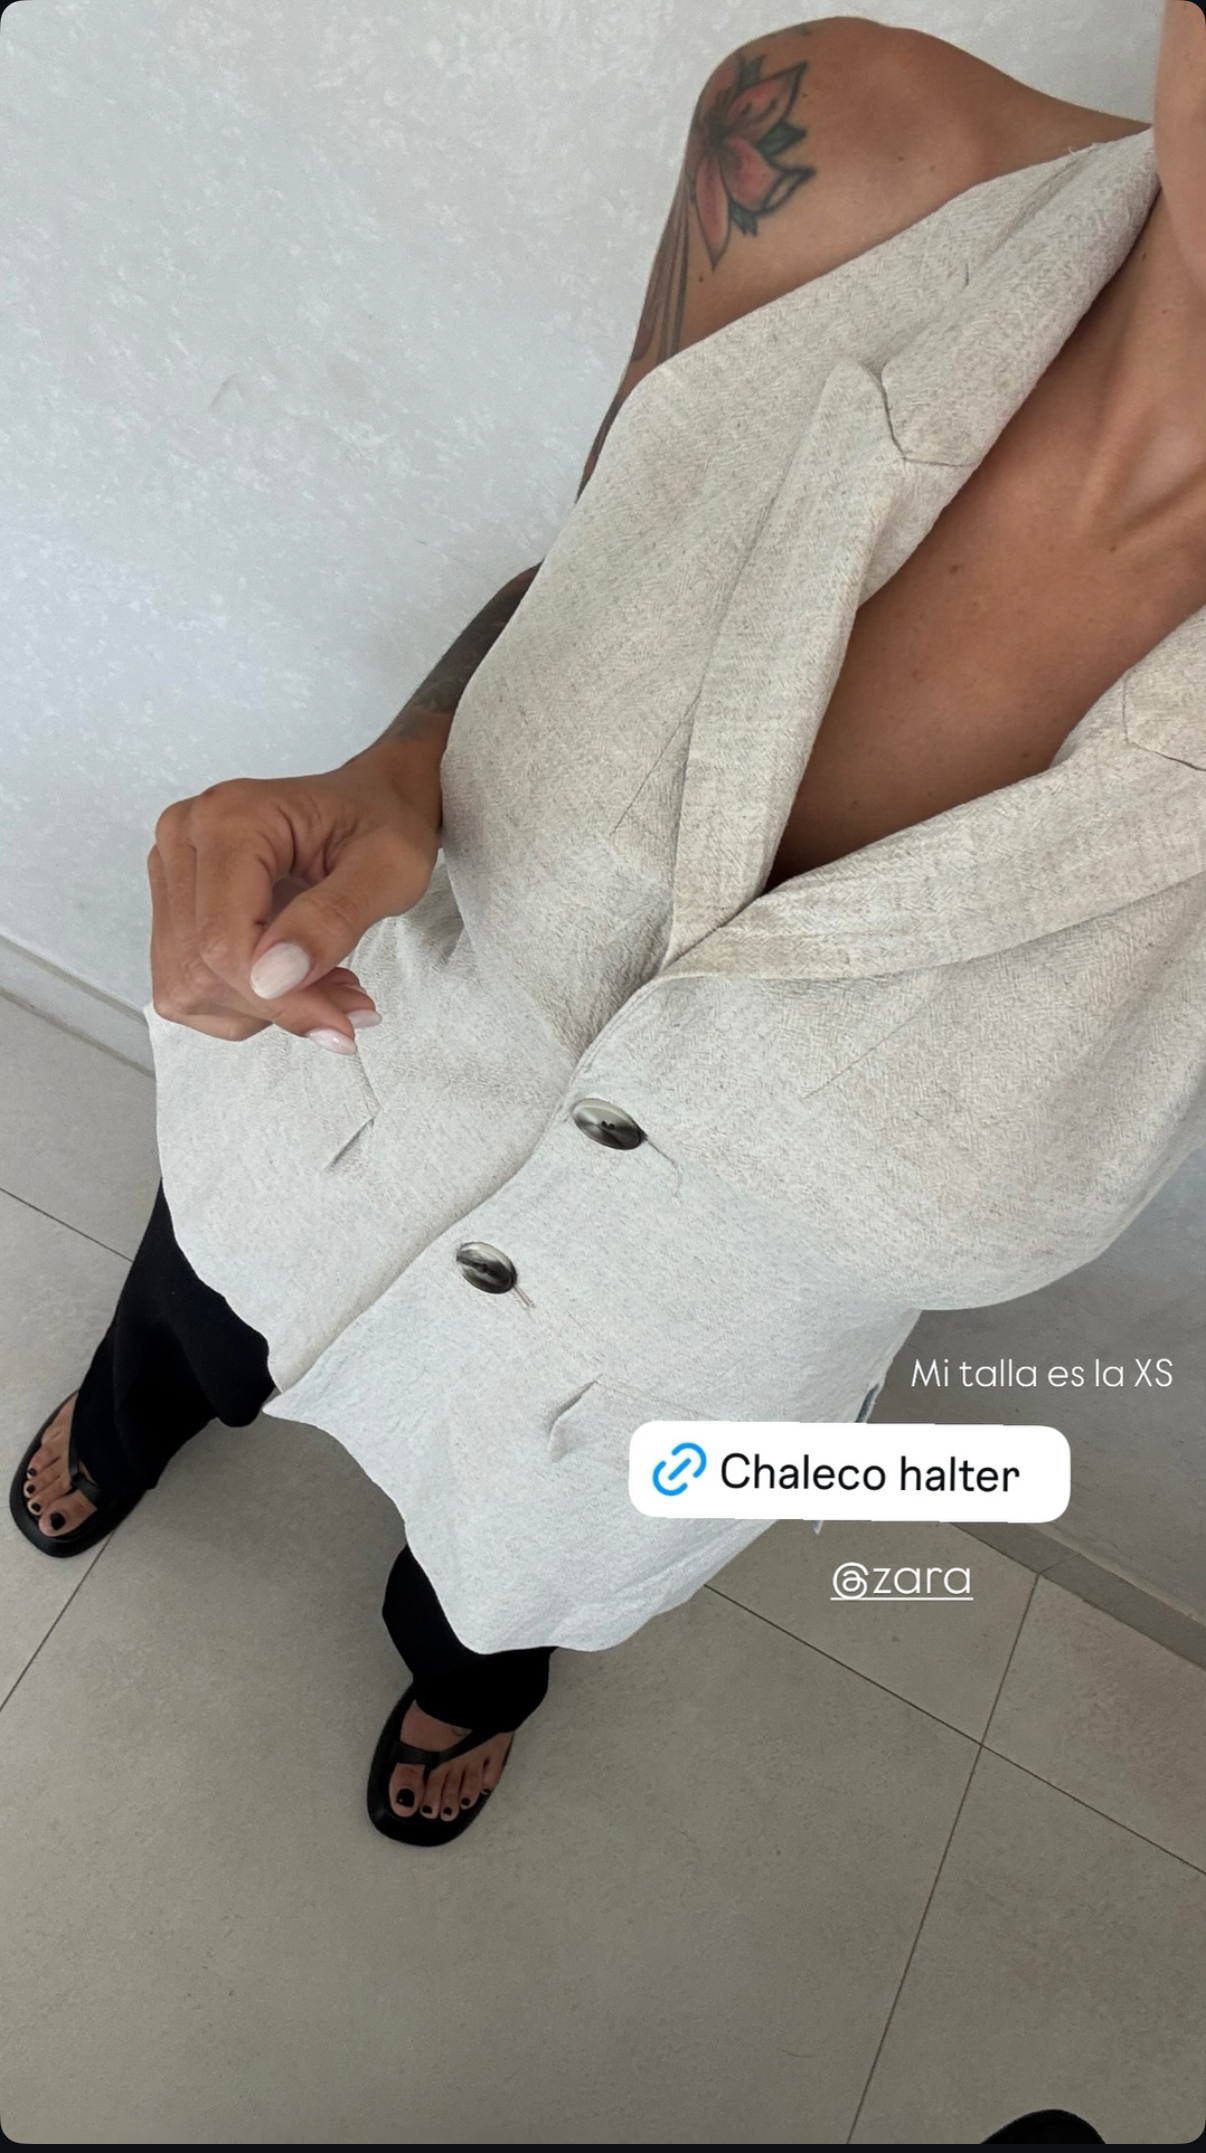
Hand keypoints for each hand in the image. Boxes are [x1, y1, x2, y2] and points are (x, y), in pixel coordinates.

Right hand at [147, 744, 440, 1046]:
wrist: (372, 805)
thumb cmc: (384, 824)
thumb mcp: (389, 870)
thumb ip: (333, 921)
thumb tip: (272, 977)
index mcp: (229, 818)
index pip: (222, 941)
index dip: (280, 998)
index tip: (343, 1022)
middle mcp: (184, 838)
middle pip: (199, 969)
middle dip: (279, 1004)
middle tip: (349, 1005)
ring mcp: (171, 872)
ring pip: (189, 986)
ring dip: (265, 1007)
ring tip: (330, 983)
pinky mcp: (173, 906)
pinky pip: (190, 986)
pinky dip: (248, 1002)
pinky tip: (296, 976)